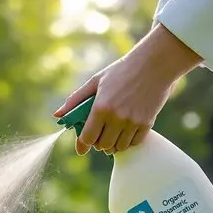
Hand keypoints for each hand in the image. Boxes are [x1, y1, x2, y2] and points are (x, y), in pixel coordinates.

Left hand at [52, 24, 202, 154]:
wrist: (154, 64)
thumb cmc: (121, 71)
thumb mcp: (95, 82)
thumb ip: (75, 100)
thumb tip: (57, 115)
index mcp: (101, 107)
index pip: (87, 138)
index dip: (83, 144)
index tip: (82, 146)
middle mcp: (116, 118)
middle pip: (102, 145)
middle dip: (98, 142)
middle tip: (99, 133)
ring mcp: (133, 122)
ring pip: (118, 147)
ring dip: (113, 143)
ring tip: (112, 132)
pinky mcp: (147, 123)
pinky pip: (134, 143)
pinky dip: (127, 141)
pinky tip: (125, 131)